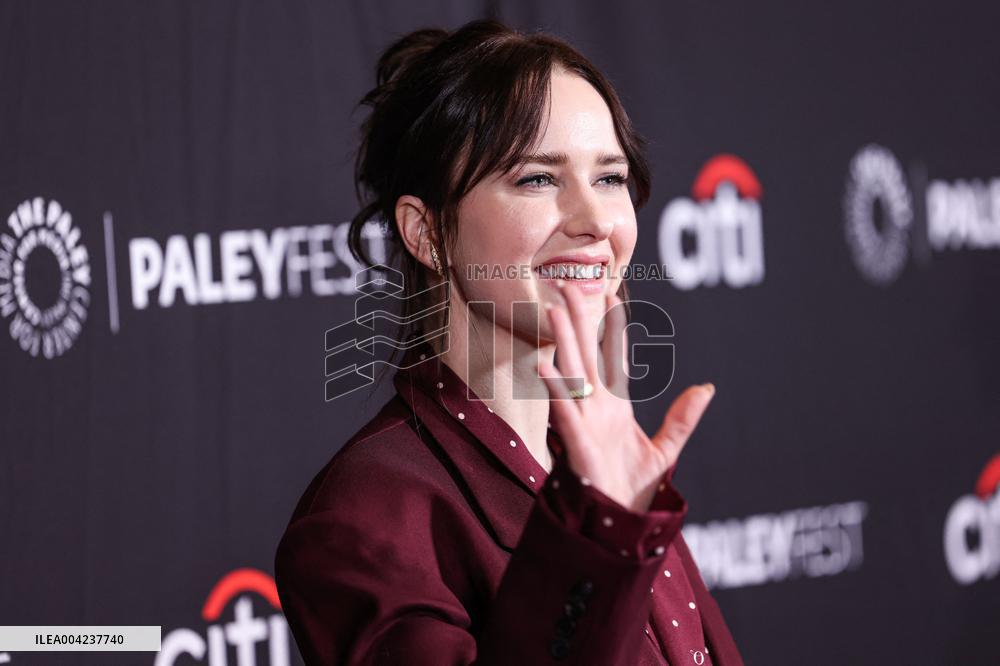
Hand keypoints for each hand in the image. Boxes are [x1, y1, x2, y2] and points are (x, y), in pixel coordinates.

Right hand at [537, 281, 715, 512]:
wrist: (621, 528)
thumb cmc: (636, 492)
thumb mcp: (666, 451)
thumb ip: (682, 419)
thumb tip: (706, 388)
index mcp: (616, 408)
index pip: (612, 358)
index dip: (610, 328)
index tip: (608, 295)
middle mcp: (597, 409)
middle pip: (586, 355)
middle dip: (577, 320)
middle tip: (567, 285)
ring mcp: (584, 422)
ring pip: (572, 372)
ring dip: (562, 341)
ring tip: (553, 309)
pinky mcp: (576, 441)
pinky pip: (564, 408)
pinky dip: (555, 385)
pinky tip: (543, 362)